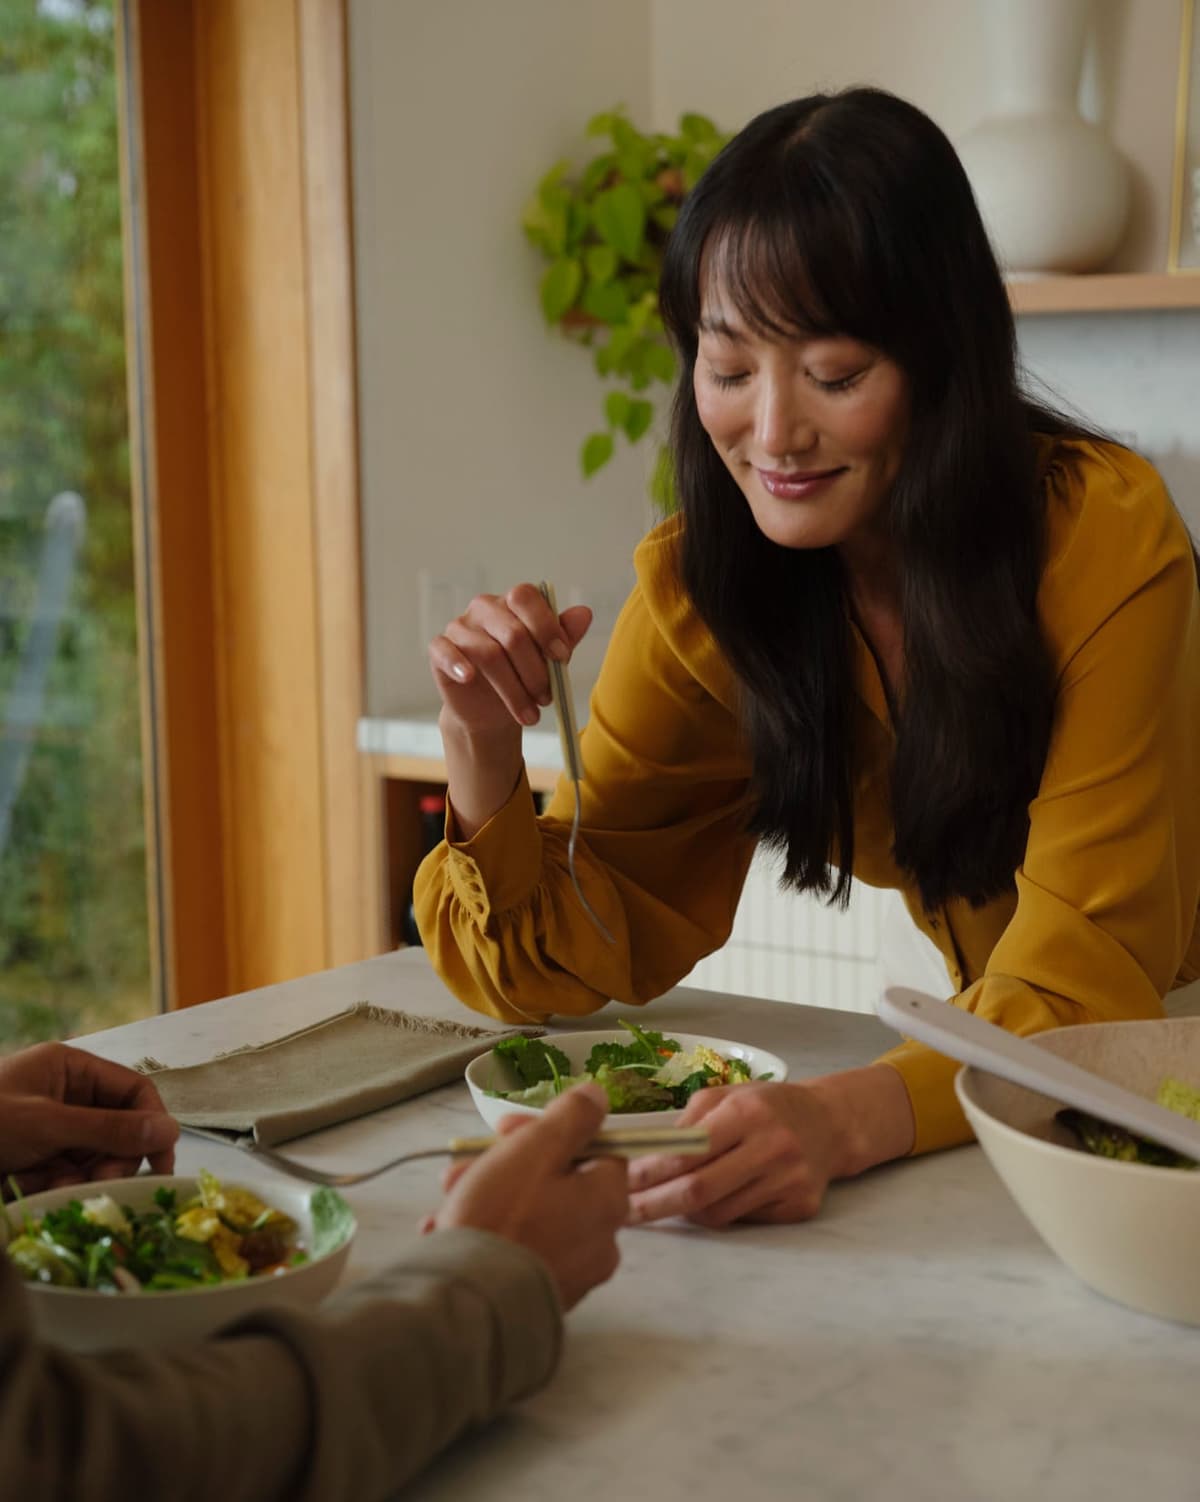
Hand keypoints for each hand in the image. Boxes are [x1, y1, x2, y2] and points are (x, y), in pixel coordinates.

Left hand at [0, 1042, 179, 1194]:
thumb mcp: (46, 1126)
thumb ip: (110, 1129)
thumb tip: (171, 1131)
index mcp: (70, 1068)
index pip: (134, 1090)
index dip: (152, 1123)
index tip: (160, 1161)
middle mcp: (65, 1094)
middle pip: (118, 1128)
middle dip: (112, 1158)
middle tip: (101, 1184)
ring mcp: (49, 1128)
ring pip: (94, 1157)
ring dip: (81, 1178)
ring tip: (53, 1189)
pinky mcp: (34, 1158)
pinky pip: (66, 1174)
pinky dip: (57, 1187)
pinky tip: (33, 1190)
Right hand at [427, 1084, 626, 1309]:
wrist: (470, 1306)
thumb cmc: (502, 1218)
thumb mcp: (534, 1150)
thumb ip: (570, 1118)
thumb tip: (598, 1096)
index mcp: (608, 1200)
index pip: (592, 1147)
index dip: (546, 1131)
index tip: (505, 1130)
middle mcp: (602, 1240)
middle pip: (559, 1181)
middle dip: (508, 1165)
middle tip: (465, 1165)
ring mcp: (574, 1274)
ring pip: (534, 1215)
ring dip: (490, 1197)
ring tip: (447, 1199)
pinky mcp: (543, 1298)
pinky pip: (520, 1251)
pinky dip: (490, 1234)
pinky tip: (449, 1230)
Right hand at [428, 584, 591, 735]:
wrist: (492, 711)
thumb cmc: (522, 678)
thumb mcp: (548, 660)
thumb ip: (564, 636)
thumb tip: (584, 613)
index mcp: (512, 604)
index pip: (526, 597)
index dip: (546, 627)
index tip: (562, 658)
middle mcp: (484, 609)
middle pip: (512, 632)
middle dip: (535, 671)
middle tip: (547, 698)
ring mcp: (460, 627)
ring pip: (488, 653)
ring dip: (512, 689)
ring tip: (528, 714)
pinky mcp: (440, 649)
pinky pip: (445, 651)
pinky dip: (458, 664)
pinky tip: (470, 678)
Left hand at [627, 1066, 915, 1227]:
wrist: (830, 1123)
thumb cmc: (768, 1105)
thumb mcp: (727, 1095)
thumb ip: (688, 1122)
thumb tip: (643, 1155)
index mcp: (748, 1113)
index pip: (690, 1151)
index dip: (651, 1171)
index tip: (621, 1181)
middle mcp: (772, 1147)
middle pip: (700, 1190)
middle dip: (656, 1204)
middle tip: (624, 1213)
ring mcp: (789, 1181)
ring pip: (719, 1213)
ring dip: (685, 1212)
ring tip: (664, 1203)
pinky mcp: (800, 1207)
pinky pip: (743, 1219)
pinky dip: (720, 1212)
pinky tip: (713, 1200)